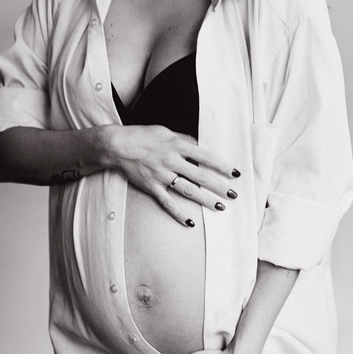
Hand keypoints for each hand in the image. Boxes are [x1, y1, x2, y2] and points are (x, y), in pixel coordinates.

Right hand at [103, 124, 240, 226]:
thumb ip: (183, 140)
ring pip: (188, 190)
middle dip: (219, 186)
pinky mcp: (152, 187)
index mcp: (177, 145)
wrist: (117, 145)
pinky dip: (179, 213)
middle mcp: (172, 161)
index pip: (206, 156)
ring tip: (220, 206)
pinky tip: (191, 221)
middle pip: (201, 176)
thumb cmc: (142, 135)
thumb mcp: (166, 132)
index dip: (222, 165)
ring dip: (205, 199)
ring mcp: (162, 176)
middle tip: (233, 194)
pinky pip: (168, 203)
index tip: (235, 173)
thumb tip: (198, 145)